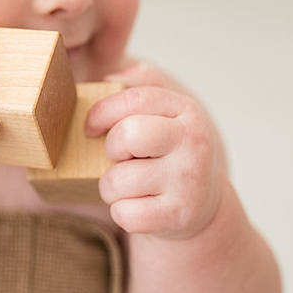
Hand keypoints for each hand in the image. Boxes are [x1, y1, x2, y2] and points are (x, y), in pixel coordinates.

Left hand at [86, 62, 222, 239]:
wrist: (201, 203)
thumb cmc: (166, 152)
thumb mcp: (163, 112)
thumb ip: (141, 84)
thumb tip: (111, 78)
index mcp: (187, 111)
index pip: (133, 99)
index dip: (100, 112)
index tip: (91, 127)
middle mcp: (194, 142)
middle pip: (127, 136)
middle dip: (110, 149)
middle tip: (120, 158)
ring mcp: (189, 181)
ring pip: (117, 181)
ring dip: (111, 187)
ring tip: (130, 185)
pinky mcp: (179, 214)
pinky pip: (125, 213)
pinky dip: (122, 213)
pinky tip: (139, 206)